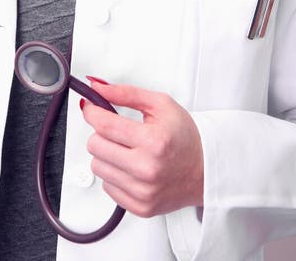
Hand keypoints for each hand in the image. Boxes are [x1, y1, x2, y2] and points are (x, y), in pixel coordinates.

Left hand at [80, 79, 203, 217]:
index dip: (92, 112)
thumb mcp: (160, 104)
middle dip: (101, 133)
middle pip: (95, 146)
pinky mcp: (140, 207)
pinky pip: (107, 187)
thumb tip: (98, 87)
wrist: (204, 170)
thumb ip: (126, 93)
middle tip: (116, 131)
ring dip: (107, 155)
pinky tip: (131, 168)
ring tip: (126, 150)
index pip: (104, 125)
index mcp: (153, 141)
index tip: (91, 108)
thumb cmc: (185, 136)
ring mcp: (142, 191)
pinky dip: (114, 175)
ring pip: (97, 167)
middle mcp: (147, 169)